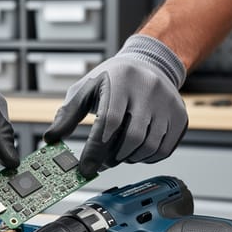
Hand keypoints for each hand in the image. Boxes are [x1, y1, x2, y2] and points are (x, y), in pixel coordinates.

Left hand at [44, 35, 187, 178]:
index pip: (110, 121)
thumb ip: (68, 114)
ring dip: (130, 158)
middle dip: (113, 156)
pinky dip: (147, 158)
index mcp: (122, 80)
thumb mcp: (86, 89)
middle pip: (132, 137)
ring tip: (118, 154)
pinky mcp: (180, 116)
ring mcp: (168, 103)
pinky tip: (135, 152)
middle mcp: (148, 90)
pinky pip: (164, 149)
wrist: (150, 63)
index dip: (96, 149)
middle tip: (102, 162)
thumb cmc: (114, 78)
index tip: (86, 167)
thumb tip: (51, 138)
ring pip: (149, 146)